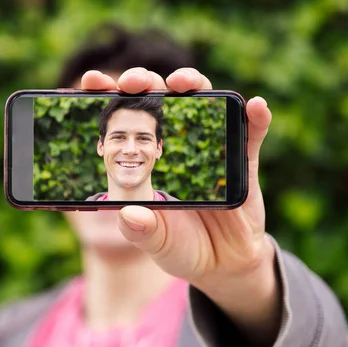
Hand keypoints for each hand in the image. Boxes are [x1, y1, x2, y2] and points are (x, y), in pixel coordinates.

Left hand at [80, 67, 279, 346]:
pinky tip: (256, 107)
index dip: (111, 94)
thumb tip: (129, 214)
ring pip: (208, 104)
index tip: (91, 82)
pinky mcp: (244, 162)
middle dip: (147, 82)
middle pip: (164, 98)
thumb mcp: (156, 241)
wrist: (221, 265)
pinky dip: (256, 119)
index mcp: (150, 157)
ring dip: (196, 85)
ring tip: (183, 83)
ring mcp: (214, 148)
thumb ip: (141, 230)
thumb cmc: (181, 246)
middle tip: (133, 83)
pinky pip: (252, 135)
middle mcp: (180, 144)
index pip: (128, 117)